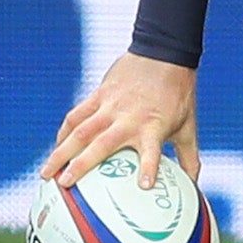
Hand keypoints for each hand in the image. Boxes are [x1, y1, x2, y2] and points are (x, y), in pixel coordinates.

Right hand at [42, 52, 199, 190]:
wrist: (164, 54)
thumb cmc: (178, 94)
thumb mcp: (188, 126)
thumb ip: (189, 157)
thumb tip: (196, 188)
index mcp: (153, 127)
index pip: (153, 151)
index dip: (148, 167)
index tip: (144, 186)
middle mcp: (129, 119)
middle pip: (101, 144)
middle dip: (81, 165)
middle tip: (65, 184)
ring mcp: (111, 106)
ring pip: (80, 130)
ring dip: (61, 151)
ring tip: (46, 172)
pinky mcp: (100, 95)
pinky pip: (78, 114)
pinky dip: (64, 130)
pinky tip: (56, 145)